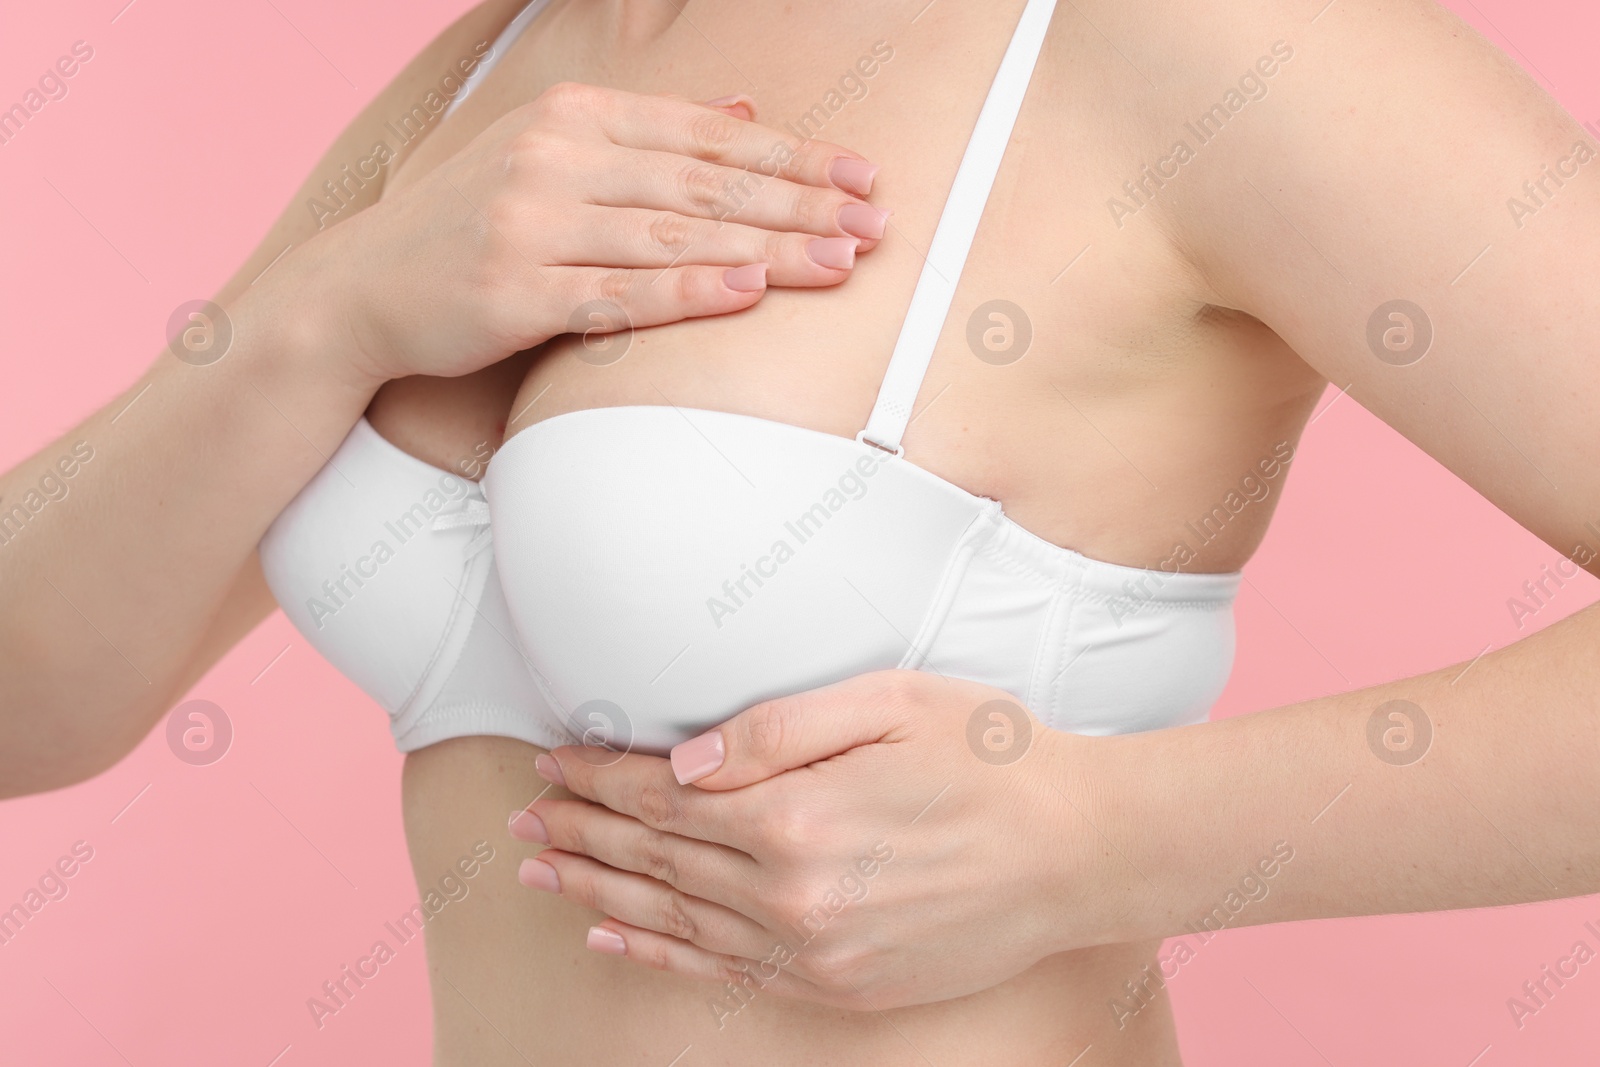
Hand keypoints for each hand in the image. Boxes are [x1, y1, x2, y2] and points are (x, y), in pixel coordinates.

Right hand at [267, 82, 888, 387]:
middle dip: (802, 202)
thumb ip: (648, 135)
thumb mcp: (553, 156)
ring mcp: (533, 224)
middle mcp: (556, 158)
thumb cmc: (471, 225)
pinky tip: (748, 292)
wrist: (361, 288)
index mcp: (574, 115)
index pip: (707, 135)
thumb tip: (742, 111)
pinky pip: (620, 293)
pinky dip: (688, 292)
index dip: (793, 155)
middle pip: (705, 182)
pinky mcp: (515, 291)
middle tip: (876, 221)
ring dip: (767, 249)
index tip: (861, 174)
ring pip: (675, 235)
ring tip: (841, 261)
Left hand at [509, 672, 1140, 1009]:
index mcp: (796, 815)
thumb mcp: (891, 704)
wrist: (1081, 851)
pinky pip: (722, 971)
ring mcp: (813, 949)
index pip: (666, 796)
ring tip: (539, 868)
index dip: (601, 776)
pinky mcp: (839, 983)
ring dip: (599, 888)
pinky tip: (612, 934)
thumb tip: (684, 761)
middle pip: (656, 857)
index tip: (554, 759)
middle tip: (522, 812)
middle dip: (581, 829)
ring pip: (674, 916)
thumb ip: (778, 729)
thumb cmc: (993, 759)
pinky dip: (658, 952)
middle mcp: (791, 894)